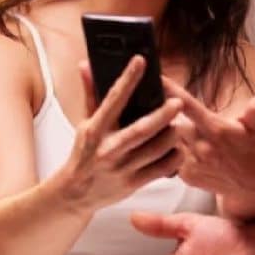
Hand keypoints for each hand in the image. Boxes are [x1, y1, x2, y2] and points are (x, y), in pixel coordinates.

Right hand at [61, 57, 182, 211]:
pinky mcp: (133, 183)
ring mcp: (122, 168)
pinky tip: (178, 148)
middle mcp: (109, 149)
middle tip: (177, 102)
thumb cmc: (83, 154)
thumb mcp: (84, 123)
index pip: (113, 99)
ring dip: (172, 136)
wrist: (75, 193)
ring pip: (156, 149)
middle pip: (142, 130)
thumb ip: (90, 94)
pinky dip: (174, 157)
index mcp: (95, 130)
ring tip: (179, 125)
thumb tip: (86, 65)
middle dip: (162, 115)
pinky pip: (161, 169)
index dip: (127, 79)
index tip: (140, 62)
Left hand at [163, 76, 254, 215]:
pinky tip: (178, 147)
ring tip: (168, 128)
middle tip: (166, 108)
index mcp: (216, 129)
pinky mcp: (186, 176)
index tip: (156, 77)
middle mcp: (202, 146)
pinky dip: (171, 150)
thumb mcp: (252, 126)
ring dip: (168, 133)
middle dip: (168, 114)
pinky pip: (170, 157)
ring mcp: (193, 163)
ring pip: (169, 140)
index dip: (171, 91)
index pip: (188, 106)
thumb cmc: (248, 148)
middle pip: (172, 122)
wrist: (249, 185)